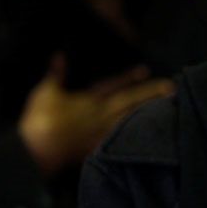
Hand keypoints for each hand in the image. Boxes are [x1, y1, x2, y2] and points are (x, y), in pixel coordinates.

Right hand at [19, 54, 174, 175]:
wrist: (35, 151)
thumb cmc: (38, 120)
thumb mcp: (45, 91)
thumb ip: (55, 74)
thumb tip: (59, 56)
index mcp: (88, 101)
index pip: (113, 86)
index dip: (129, 78)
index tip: (146, 70)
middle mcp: (99, 116)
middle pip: (129, 103)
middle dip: (150, 94)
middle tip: (171, 88)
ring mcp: (100, 134)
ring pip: (130, 122)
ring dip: (148, 115)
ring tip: (167, 110)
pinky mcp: (98, 151)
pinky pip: (122, 144)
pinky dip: (136, 140)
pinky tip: (150, 139)